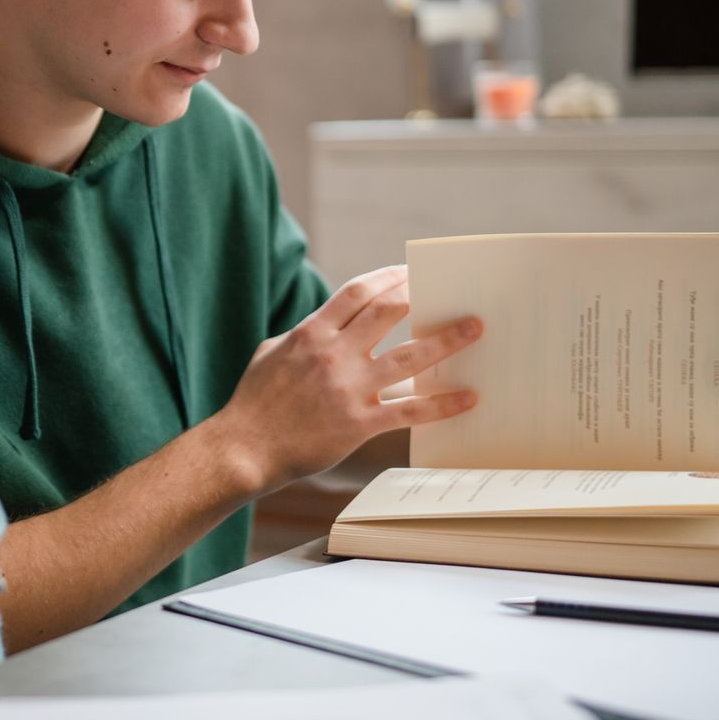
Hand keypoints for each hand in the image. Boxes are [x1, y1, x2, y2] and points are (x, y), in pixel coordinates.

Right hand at [206, 264, 480, 489]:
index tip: (409, 270)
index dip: (388, 276)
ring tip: (474, 328)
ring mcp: (348, 388)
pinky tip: (467, 397)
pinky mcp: (359, 424)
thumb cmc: (253, 402)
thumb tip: (326, 325)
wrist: (243, 449)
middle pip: (389, 311)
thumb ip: (303, 335)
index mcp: (310, 333)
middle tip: (447, 290)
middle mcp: (333, 354)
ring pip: (409, 356)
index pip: (357, 291)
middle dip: (421, 295)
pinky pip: (409, 410)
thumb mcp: (271, 353)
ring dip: (446, 339)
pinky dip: (442, 403)